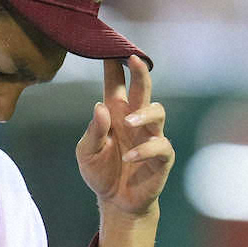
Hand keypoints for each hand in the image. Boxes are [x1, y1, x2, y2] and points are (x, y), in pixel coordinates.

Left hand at [76, 56, 174, 215]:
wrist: (116, 201)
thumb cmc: (100, 171)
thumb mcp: (86, 152)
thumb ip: (93, 131)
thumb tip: (101, 106)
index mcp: (114, 113)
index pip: (115, 83)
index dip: (113, 65)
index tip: (109, 45)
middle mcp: (134, 119)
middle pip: (142, 88)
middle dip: (140, 72)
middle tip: (134, 58)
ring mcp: (150, 136)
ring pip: (157, 111)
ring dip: (143, 113)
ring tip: (126, 123)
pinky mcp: (161, 156)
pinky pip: (160, 146)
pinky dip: (144, 150)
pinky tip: (129, 157)